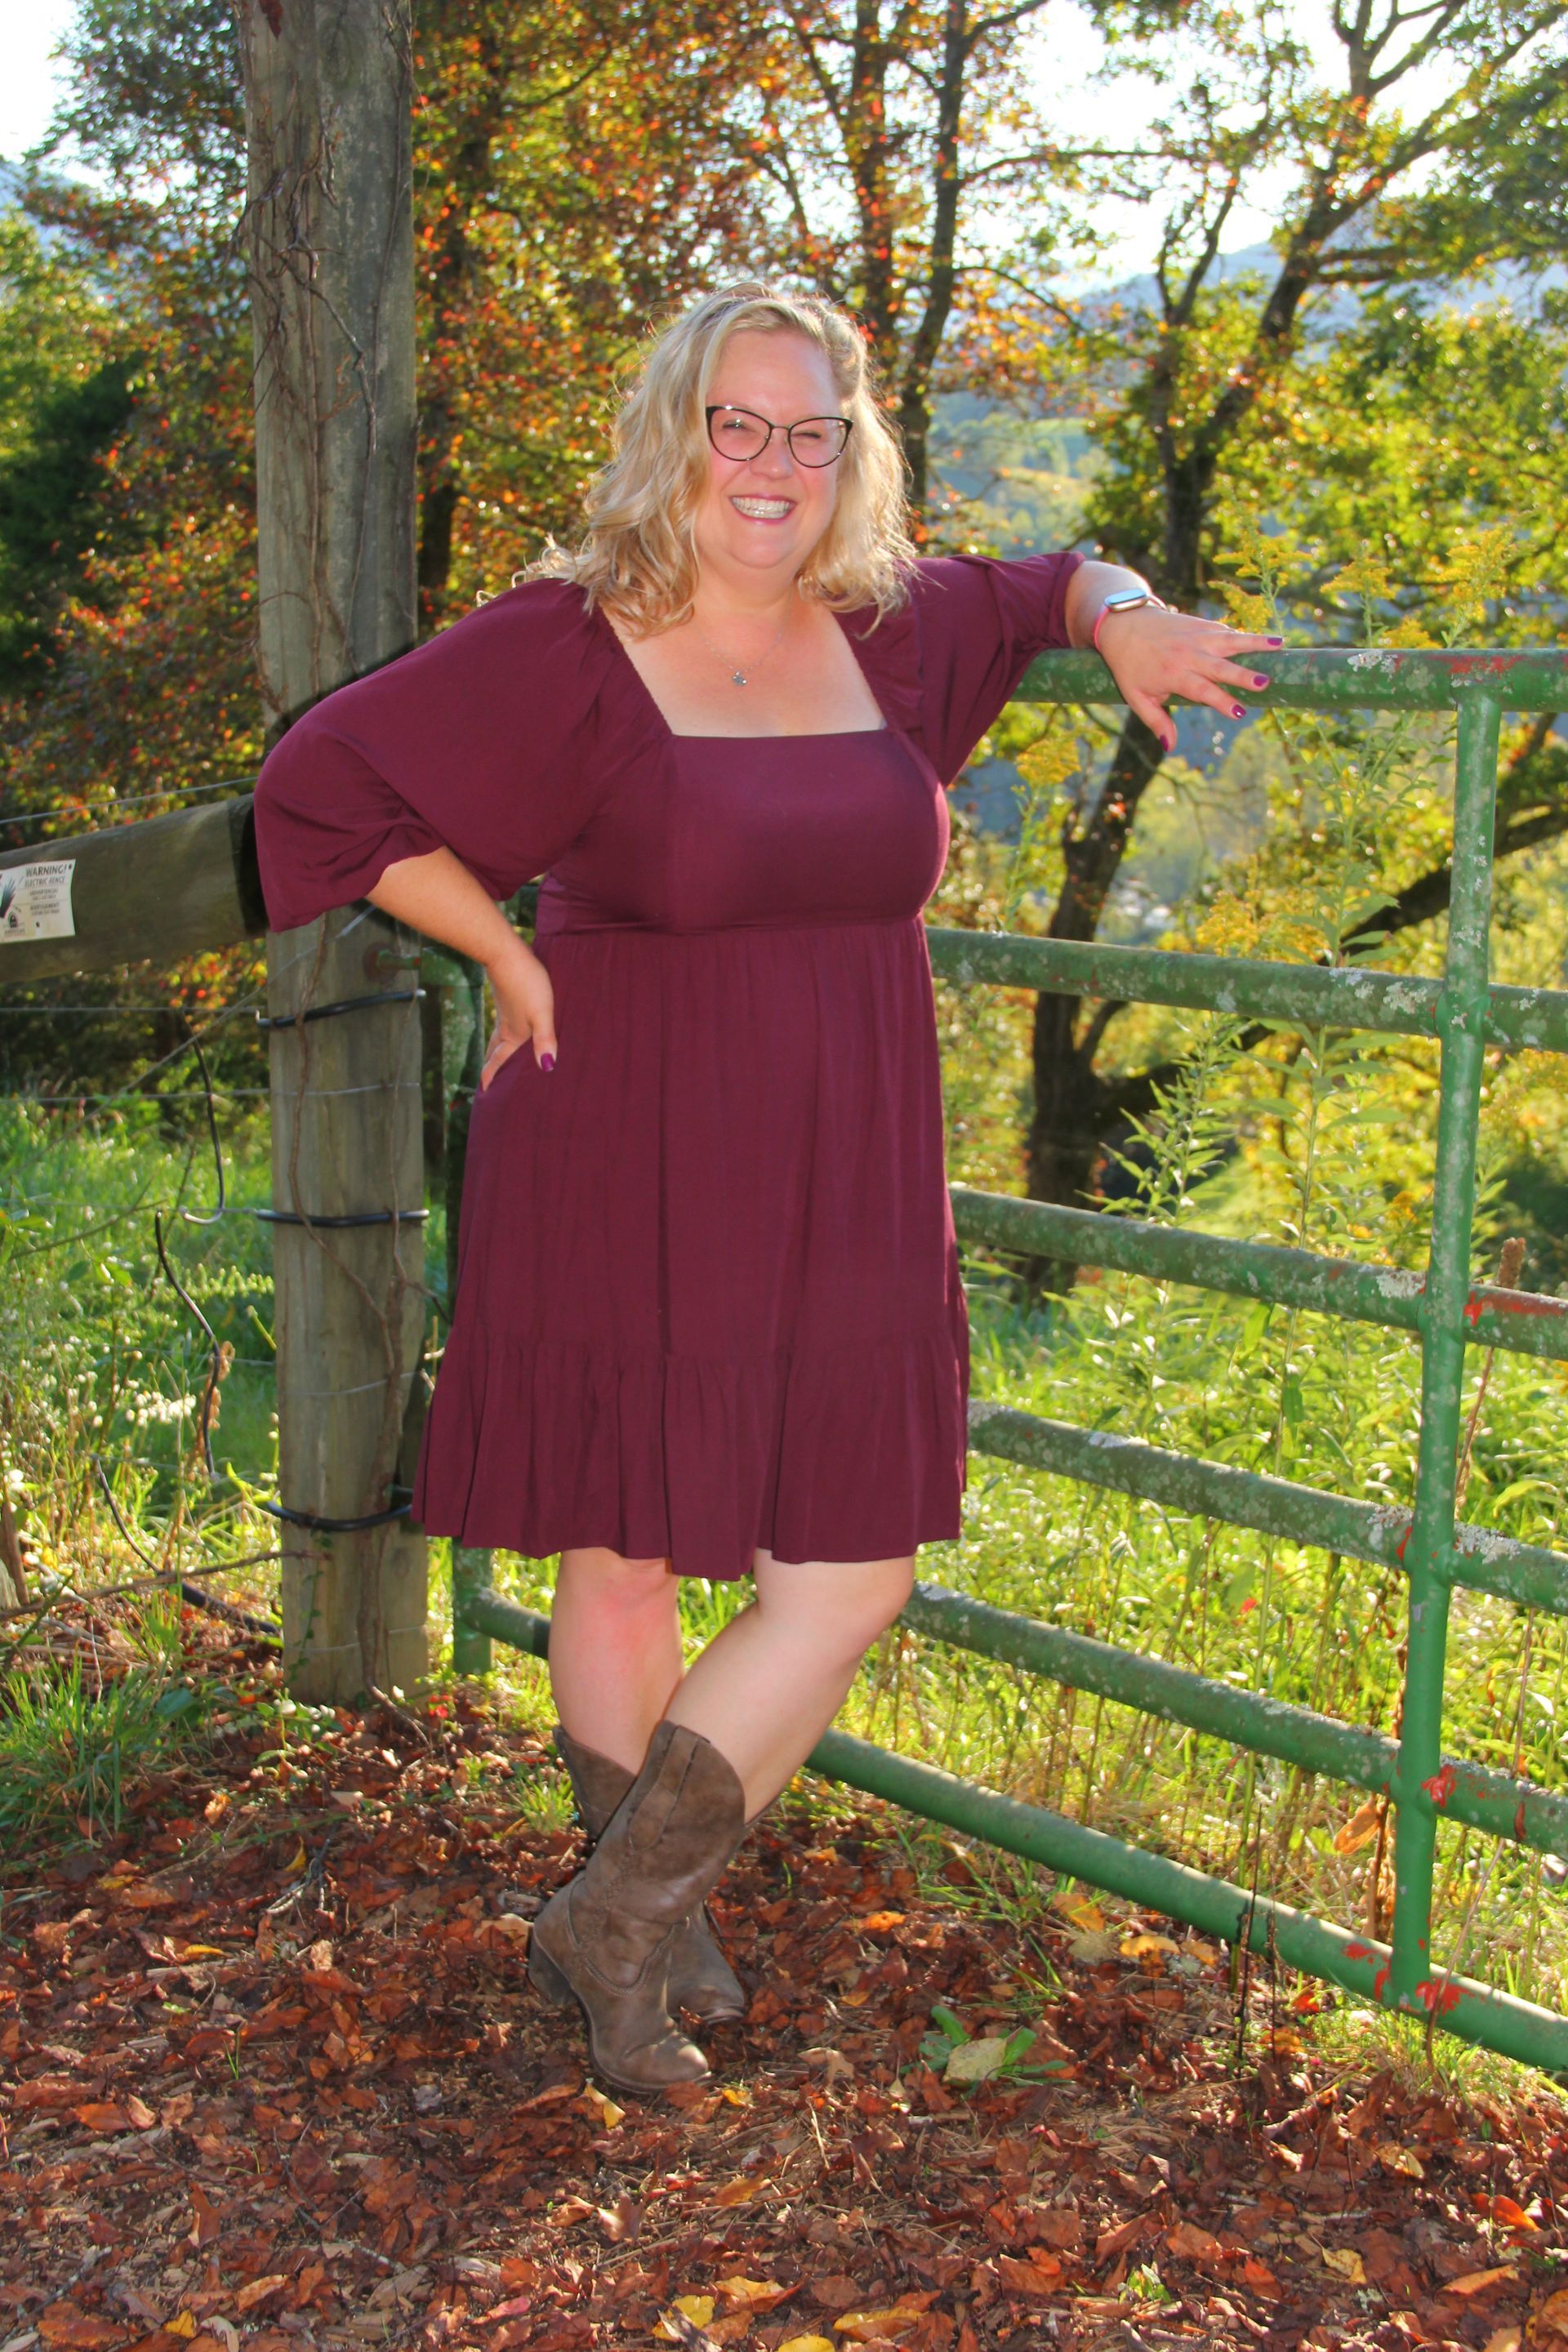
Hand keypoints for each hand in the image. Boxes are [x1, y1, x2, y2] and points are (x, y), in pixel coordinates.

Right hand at [480, 938, 557, 1089]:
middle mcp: (507, 1026)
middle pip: (496, 1052)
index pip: (500, 1061)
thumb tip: (547, 1068)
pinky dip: (502, 1033)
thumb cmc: (527, 984)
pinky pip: (503, 1023)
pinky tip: (509, 1026)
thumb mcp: (542, 1013)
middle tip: (486, 1081)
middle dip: (491, 1067)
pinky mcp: (508, 999)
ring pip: (498, 1037)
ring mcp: (506, 1012)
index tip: (483, 1091)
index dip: (492, 1076)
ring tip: (494, 1058)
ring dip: (495, 1050)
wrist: (506, 953)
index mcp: (514, 1034)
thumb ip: (545, 1039)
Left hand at [1095, 605, 1281, 752]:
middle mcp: (1188, 654)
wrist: (1124, 625)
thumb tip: (1170, 747)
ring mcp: (1197, 637)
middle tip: (1264, 683)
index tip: (1239, 712)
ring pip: (1230, 640)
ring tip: (1280, 645)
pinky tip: (1265, 641)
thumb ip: (1156, 721)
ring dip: (1255, 643)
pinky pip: (1225, 631)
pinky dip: (1244, 636)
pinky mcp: (1201, 624)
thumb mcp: (1137, 698)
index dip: (1220, 701)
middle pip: (1220, 666)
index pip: (1202, 690)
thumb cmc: (1130, 666)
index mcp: (1173, 674)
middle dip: (1243, 675)